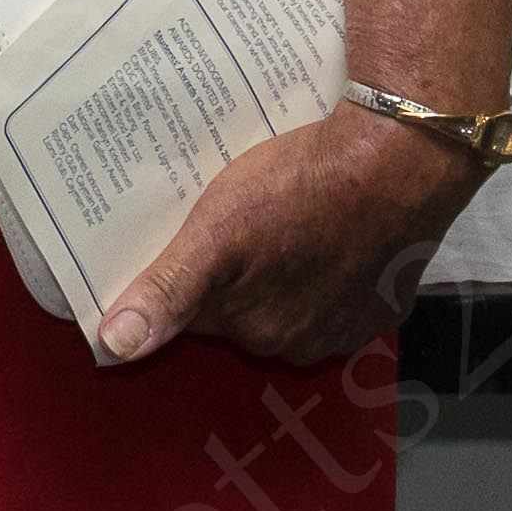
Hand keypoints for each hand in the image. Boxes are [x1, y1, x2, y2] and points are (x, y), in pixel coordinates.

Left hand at [96, 107, 475, 367]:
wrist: (398, 163)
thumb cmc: (299, 191)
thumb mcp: (217, 233)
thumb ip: (169, 290)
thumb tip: (113, 347)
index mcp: (256, 332)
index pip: (198, 312)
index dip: (187, 273)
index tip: (182, 237)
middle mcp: (302, 343)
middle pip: (244, 310)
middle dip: (232, 274)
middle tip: (228, 218)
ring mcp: (350, 325)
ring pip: (291, 301)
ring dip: (280, 272)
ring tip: (275, 218)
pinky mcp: (386, 302)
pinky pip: (339, 293)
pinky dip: (327, 270)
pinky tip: (322, 231)